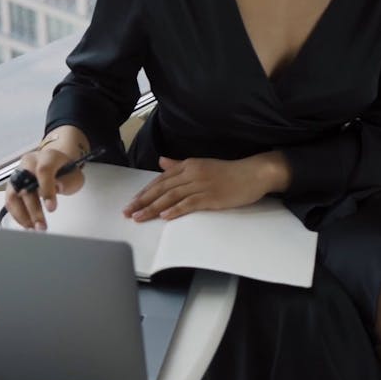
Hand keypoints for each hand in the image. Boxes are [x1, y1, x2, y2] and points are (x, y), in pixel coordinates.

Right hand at [4, 148, 84, 230]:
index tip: (51, 208)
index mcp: (47, 156)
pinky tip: (28, 224)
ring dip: (23, 215)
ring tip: (34, 228)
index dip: (46, 190)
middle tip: (42, 226)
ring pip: (14, 195)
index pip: (44, 171)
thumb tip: (57, 187)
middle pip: (26, 185)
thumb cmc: (65, 171)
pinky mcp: (12, 185)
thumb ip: (69, 181)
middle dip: (34, 210)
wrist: (55, 165)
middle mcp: (29, 163)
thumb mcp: (75, 175)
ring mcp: (18, 173)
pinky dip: (18, 215)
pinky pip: (10, 201)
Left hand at [123, 151, 290, 221]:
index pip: (161, 179)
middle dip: (143, 201)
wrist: (252, 174)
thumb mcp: (201, 164)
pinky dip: (175, 210)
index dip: (145, 191)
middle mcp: (192, 173)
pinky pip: (189, 204)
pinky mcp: (211, 197)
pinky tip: (165, 216)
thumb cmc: (228, 172)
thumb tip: (162, 162)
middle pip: (162, 188)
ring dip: (153, 208)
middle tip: (128, 212)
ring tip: (139, 217)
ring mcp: (201, 185)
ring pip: (171, 197)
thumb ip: (179, 165)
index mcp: (188, 165)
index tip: (132, 202)